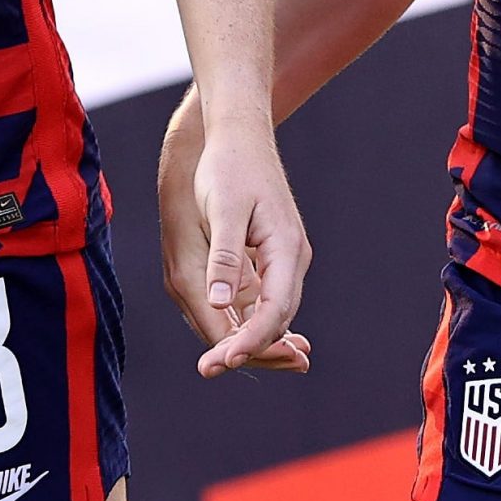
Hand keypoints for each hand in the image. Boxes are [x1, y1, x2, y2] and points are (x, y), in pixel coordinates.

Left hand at [157, 92, 313, 377]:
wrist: (240, 132)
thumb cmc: (230, 165)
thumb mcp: (224, 209)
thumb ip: (226, 257)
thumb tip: (220, 303)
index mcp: (285, 249)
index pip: (273, 311)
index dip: (250, 341)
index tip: (222, 361)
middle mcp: (291, 259)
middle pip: (275, 319)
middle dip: (246, 348)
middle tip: (209, 369)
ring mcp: (283, 258)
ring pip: (269, 312)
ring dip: (246, 338)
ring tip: (216, 362)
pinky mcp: (269, 255)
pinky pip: (262, 297)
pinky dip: (247, 318)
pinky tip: (228, 333)